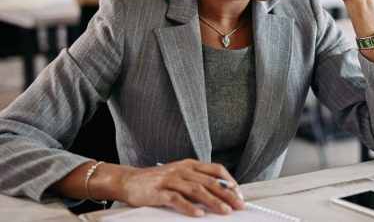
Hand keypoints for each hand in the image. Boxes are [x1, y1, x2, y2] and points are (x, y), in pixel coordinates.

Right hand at [120, 159, 243, 216]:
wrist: (129, 180)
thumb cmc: (157, 181)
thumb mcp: (180, 175)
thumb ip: (197, 181)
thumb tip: (220, 193)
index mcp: (190, 165)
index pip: (216, 170)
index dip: (229, 181)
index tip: (239, 193)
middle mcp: (182, 170)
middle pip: (210, 181)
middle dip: (227, 194)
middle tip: (239, 204)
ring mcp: (170, 180)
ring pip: (196, 190)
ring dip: (213, 201)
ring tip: (224, 211)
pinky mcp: (158, 192)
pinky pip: (176, 199)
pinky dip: (189, 207)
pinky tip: (198, 215)